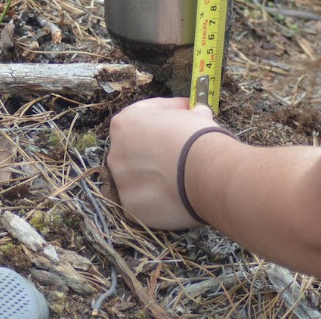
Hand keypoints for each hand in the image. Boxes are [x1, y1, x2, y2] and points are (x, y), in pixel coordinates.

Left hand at [107, 97, 220, 229]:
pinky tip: (178, 197)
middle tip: (182, 149)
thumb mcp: (194, 114)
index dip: (168, 112)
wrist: (205, 173)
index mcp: (125, 123)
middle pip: (137, 149)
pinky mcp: (131, 208)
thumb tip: (199, 113)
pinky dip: (159, 199)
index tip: (184, 115)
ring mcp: (121, 183)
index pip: (144, 113)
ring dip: (156, 176)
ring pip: (139, 178)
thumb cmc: (197, 138)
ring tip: (182, 177)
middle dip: (158, 147)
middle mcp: (116, 152)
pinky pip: (146, 201)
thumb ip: (189, 114)